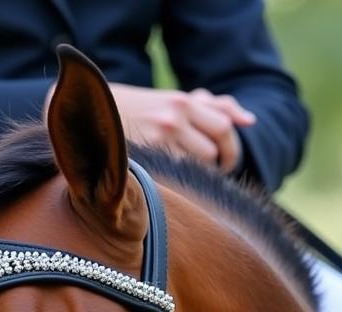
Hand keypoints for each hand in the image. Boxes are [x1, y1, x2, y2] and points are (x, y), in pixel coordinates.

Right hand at [109, 84, 255, 172]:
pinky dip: (179, 179)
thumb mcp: (173, 102)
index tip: (226, 163)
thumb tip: (250, 120)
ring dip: (201, 173)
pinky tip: (169, 180)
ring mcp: (161, 135)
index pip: (225, 126)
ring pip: (200, 163)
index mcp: (183, 101)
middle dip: (222, 163)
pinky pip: (178, 173)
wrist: (92, 114)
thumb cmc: (139, 112)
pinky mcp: (148, 153)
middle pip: (217, 145)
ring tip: (189, 176)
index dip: (232, 150)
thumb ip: (212, 106)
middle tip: (215, 174)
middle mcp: (175, 115)